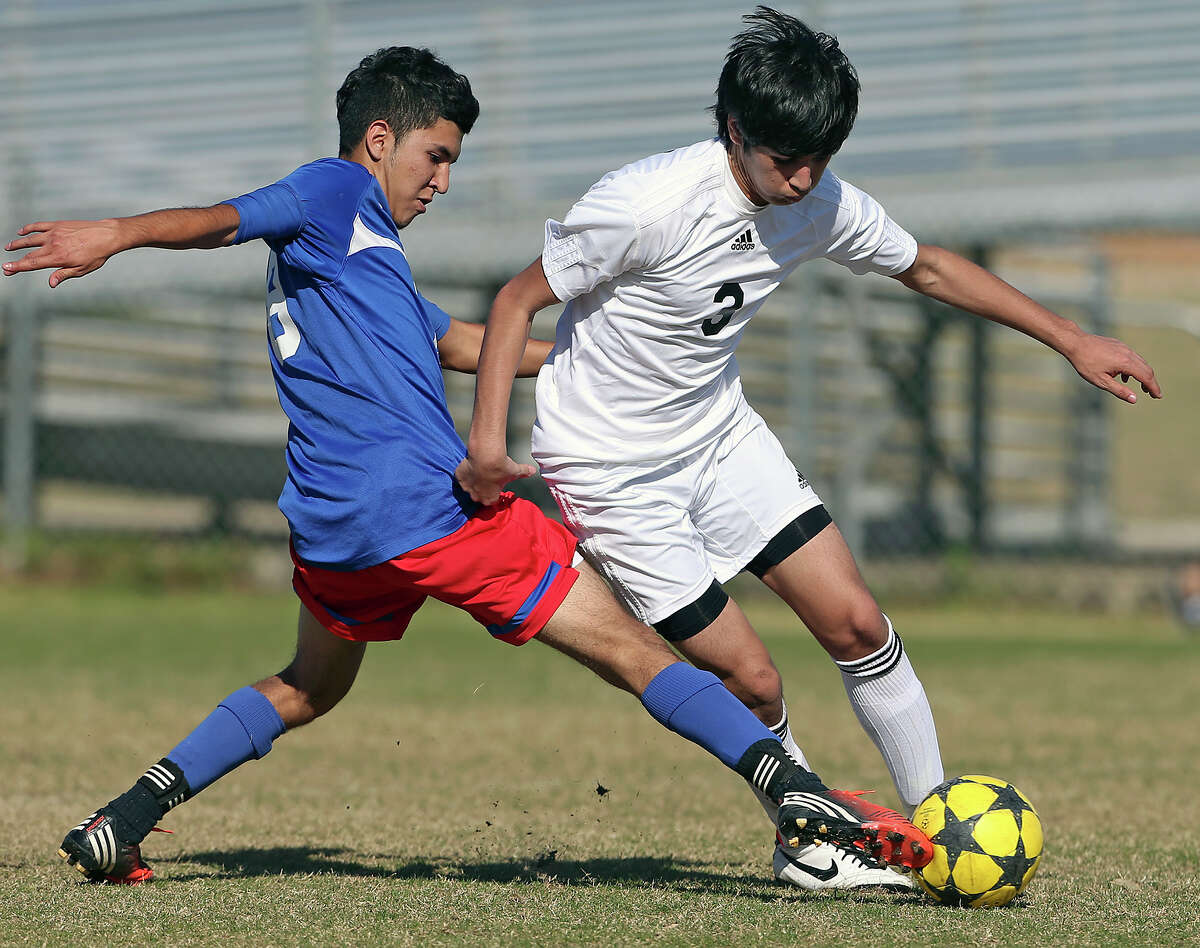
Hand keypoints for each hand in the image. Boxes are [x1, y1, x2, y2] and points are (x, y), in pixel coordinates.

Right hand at [3, 219, 123, 286]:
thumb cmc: (96, 255)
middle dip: (16, 260)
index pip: (32, 264)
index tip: (6, 269)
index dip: (17, 267)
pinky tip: (21, 232)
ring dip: (17, 243)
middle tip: (6, 266)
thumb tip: (50, 283)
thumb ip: (63, 274)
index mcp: (58, 258)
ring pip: (30, 238)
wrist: (106, 235)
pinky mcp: (57, 225)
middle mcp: (53, 245)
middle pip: (29, 253)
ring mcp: (54, 233)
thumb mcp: (82, 269)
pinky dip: (28, 229)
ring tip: (8, 247)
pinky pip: (38, 226)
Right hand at [455, 452, 534, 505]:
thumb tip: (533, 471)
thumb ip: (524, 472)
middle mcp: (477, 496)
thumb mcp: (515, 471)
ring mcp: (467, 487)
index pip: (491, 501)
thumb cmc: (502, 466)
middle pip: (479, 497)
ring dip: (473, 482)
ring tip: (478, 472)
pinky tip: (470, 466)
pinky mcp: (459, 477)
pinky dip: (464, 473)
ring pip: (469, 488)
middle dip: (482, 489)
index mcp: (490, 499)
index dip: (494, 494)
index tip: (496, 487)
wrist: (486, 456)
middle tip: (487, 479)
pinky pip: (460, 477)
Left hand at [1063, 332, 1161, 403]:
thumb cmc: (1086, 363)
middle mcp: (1129, 354)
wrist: (1076, 343)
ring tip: (1141, 387)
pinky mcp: (1119, 345)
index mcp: (1126, 363)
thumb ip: (1119, 390)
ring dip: (1143, 374)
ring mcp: (1124, 348)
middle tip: (1152, 394)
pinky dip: (1134, 367)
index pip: (1146, 377)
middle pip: (1146, 369)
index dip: (1153, 388)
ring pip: (1140, 362)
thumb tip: (1134, 399)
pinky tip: (1125, 376)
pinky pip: (1132, 357)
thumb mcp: (1101, 381)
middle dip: (1151, 382)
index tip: (1158, 396)